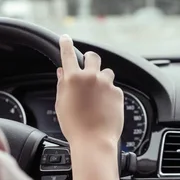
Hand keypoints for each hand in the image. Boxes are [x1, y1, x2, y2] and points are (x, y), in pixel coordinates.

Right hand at [55, 34, 123, 148]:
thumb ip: (62, 85)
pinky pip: (113, 87)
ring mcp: (106, 84)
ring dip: (102, 78)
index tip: (65, 38)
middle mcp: (91, 77)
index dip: (66, 44)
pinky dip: (109, 93)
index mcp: (73, 79)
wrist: (94, 141)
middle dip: (90, 59)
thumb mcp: (61, 104)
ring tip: (97, 94)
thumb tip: (62, 73)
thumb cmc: (74, 126)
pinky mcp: (118, 92)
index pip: (68, 54)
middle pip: (93, 56)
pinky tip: (104, 106)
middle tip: (88, 66)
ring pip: (106, 72)